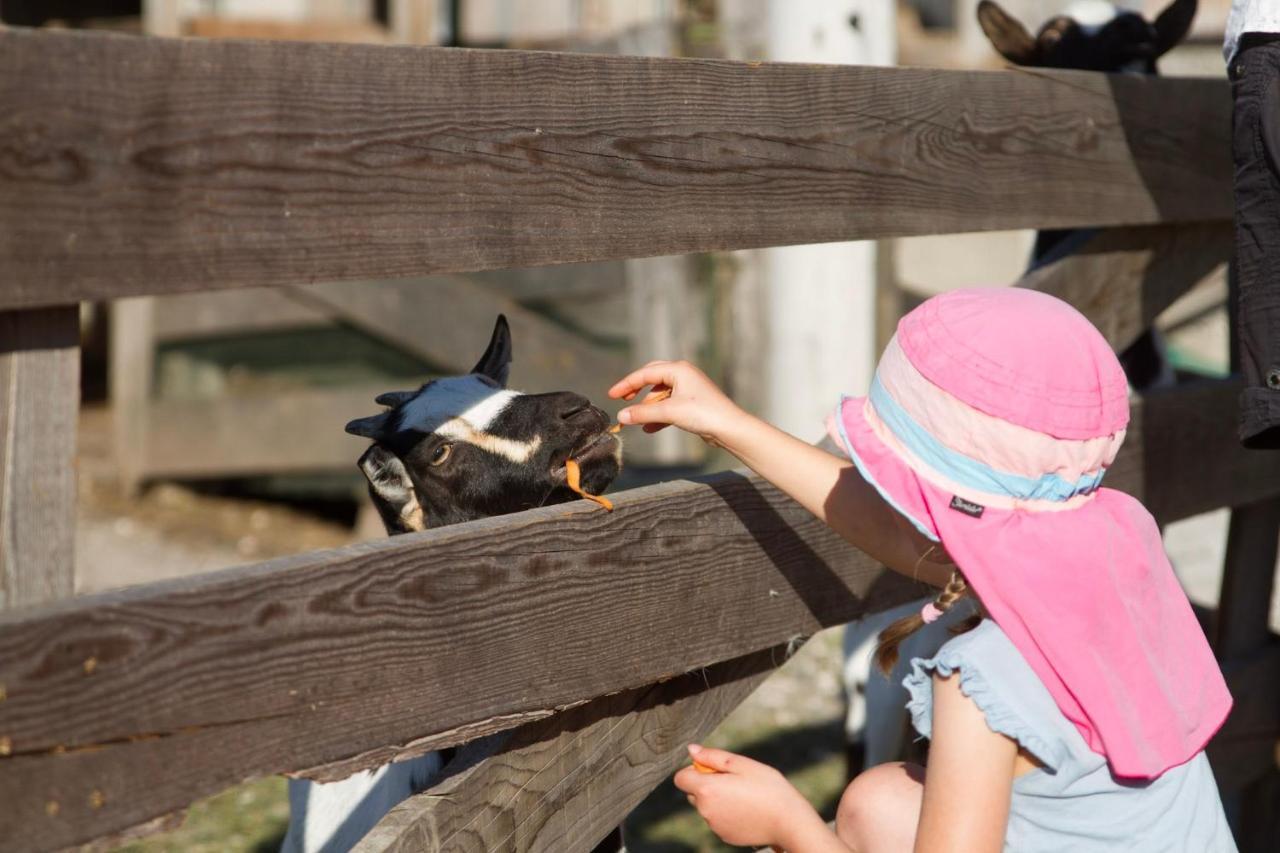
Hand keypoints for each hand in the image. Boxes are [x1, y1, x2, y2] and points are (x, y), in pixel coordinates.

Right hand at [608, 360, 744, 446]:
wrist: (729, 428)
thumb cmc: (703, 414)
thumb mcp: (669, 412)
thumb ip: (643, 413)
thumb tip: (621, 417)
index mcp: (678, 369)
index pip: (644, 373)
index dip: (626, 384)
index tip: (611, 395)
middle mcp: (683, 375)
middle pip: (651, 379)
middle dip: (636, 391)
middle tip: (621, 400)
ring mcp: (688, 389)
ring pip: (660, 395)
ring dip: (647, 408)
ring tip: (635, 421)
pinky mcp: (692, 404)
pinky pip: (669, 407)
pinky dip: (658, 416)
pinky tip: (649, 429)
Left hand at [673, 744, 820, 849]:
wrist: (788, 822)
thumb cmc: (768, 788)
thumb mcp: (742, 764)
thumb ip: (713, 756)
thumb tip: (691, 749)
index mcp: (707, 790)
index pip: (680, 778)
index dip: (694, 770)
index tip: (715, 769)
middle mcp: (705, 811)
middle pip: (693, 793)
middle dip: (707, 785)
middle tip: (734, 781)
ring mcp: (714, 826)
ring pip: (706, 807)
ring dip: (717, 799)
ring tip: (745, 796)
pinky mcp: (724, 836)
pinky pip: (718, 820)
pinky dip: (726, 814)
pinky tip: (747, 810)